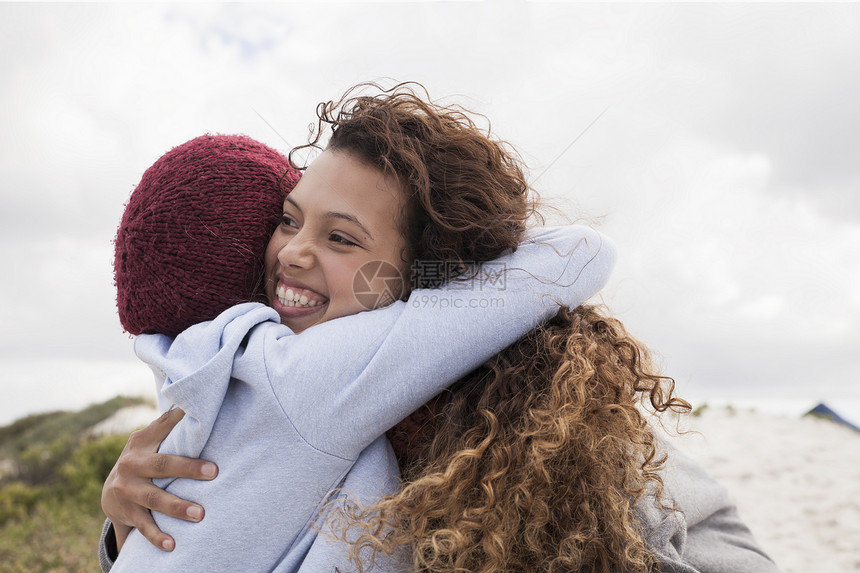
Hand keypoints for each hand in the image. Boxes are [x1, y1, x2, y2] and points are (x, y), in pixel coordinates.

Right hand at [101, 407, 217, 551]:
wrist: (110, 491)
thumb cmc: (143, 459)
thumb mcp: (150, 440)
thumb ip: (169, 424)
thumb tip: (195, 400)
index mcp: (141, 442)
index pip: (163, 427)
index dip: (181, 421)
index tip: (203, 416)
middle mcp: (131, 464)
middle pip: (162, 465)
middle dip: (188, 469)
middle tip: (214, 472)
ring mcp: (127, 490)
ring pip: (154, 499)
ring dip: (177, 507)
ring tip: (200, 514)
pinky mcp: (126, 513)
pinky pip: (144, 527)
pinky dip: (158, 537)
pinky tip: (173, 545)